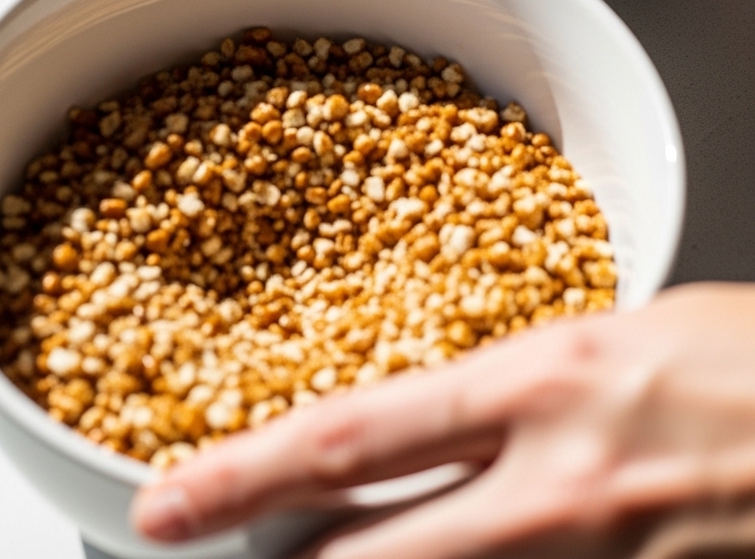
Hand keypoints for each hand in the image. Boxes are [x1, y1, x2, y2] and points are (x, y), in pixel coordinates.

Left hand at [132, 284, 754, 556]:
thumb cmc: (753, 360)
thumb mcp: (625, 332)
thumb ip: (527, 382)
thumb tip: (455, 416)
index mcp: (545, 381)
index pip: (360, 436)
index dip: (248, 473)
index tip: (172, 499)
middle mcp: (555, 485)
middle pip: (370, 554)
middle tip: (192, 542)